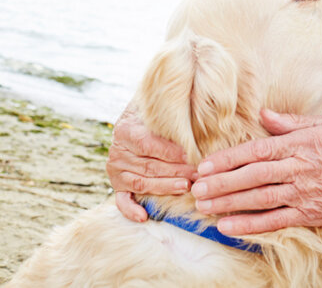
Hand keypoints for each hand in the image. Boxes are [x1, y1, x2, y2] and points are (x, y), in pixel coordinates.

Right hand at [106, 105, 196, 221]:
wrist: (135, 118)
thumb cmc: (154, 115)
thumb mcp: (159, 111)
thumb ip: (171, 118)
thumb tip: (194, 126)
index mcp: (126, 130)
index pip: (150, 145)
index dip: (172, 152)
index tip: (193, 156)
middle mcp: (117, 152)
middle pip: (149, 165)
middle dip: (176, 171)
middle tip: (198, 174)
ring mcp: (116, 170)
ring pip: (142, 182)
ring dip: (165, 187)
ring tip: (186, 187)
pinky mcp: (117, 184)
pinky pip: (121, 200)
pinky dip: (130, 209)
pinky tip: (144, 216)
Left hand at [191, 109, 321, 234]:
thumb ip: (292, 122)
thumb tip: (263, 114)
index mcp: (300, 144)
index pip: (256, 151)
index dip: (228, 159)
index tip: (205, 165)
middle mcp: (299, 169)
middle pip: (251, 176)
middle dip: (220, 183)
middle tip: (195, 188)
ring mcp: (304, 194)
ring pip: (258, 199)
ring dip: (228, 203)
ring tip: (204, 206)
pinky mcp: (310, 215)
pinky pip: (275, 222)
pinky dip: (250, 225)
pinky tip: (228, 226)